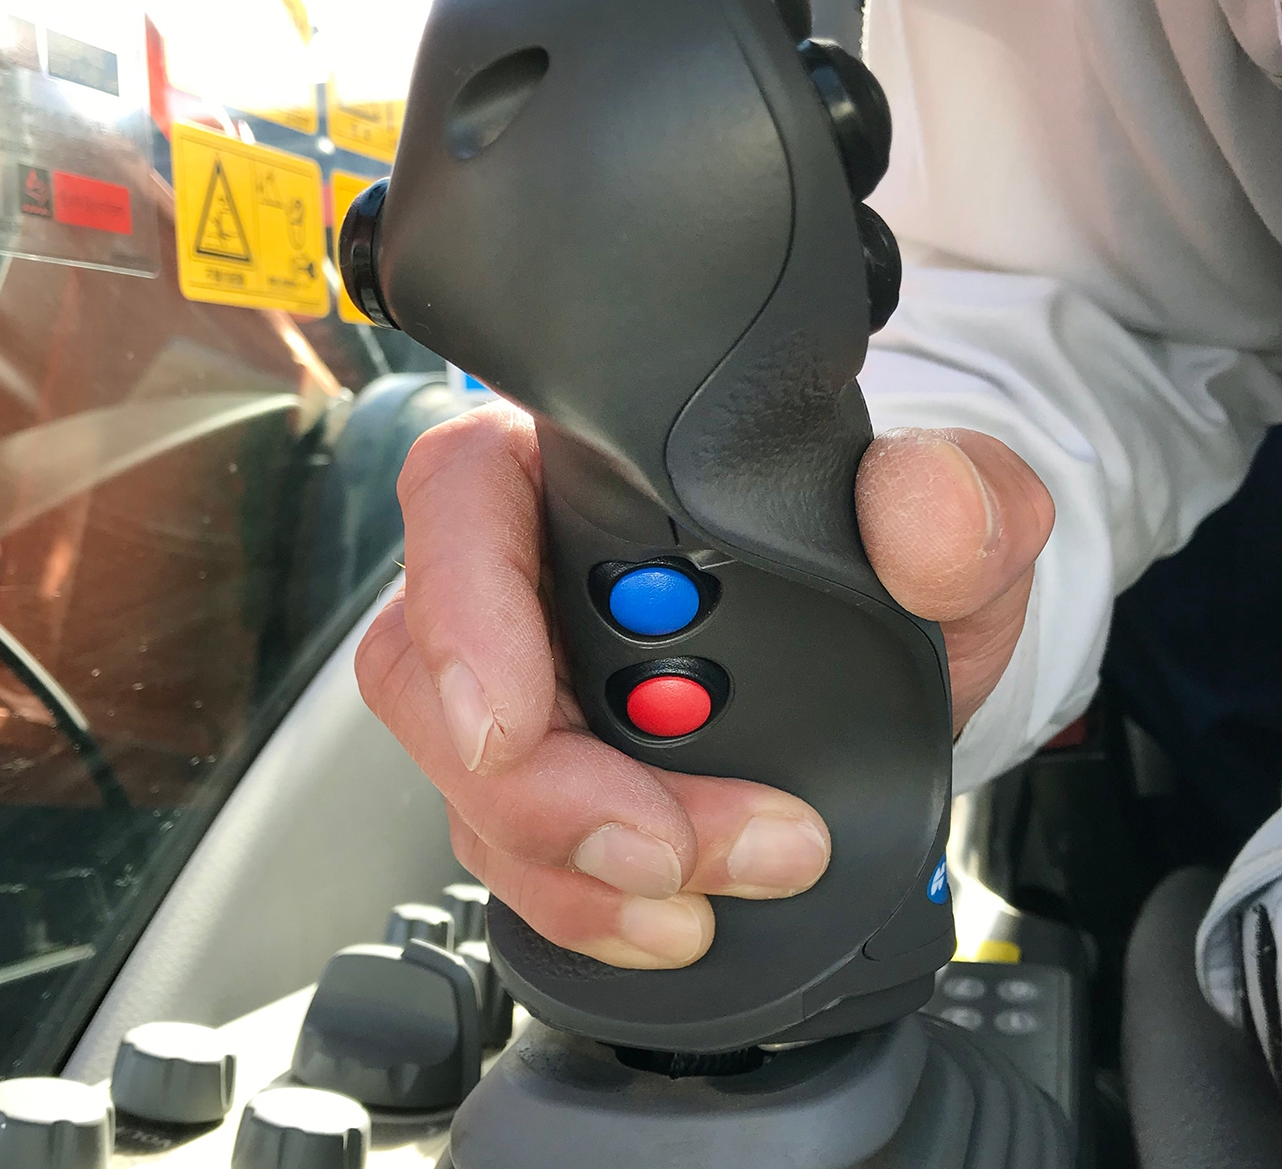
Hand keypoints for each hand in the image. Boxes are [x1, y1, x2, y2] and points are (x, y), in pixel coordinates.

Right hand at [356, 407, 1051, 970]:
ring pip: (459, 775)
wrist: (903, 669)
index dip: (460, 607)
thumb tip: (924, 509)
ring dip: (567, 862)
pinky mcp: (544, 767)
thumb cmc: (895, 568)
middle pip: (423, 665)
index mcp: (584, 460)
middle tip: (659, 848)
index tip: (513, 722)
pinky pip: (507, 846)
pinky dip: (580, 901)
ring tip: (700, 894)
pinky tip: (668, 916)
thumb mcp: (951, 520)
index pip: (463, 492)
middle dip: (533, 788)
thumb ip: (951, 497)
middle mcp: (526, 562)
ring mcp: (524, 672)